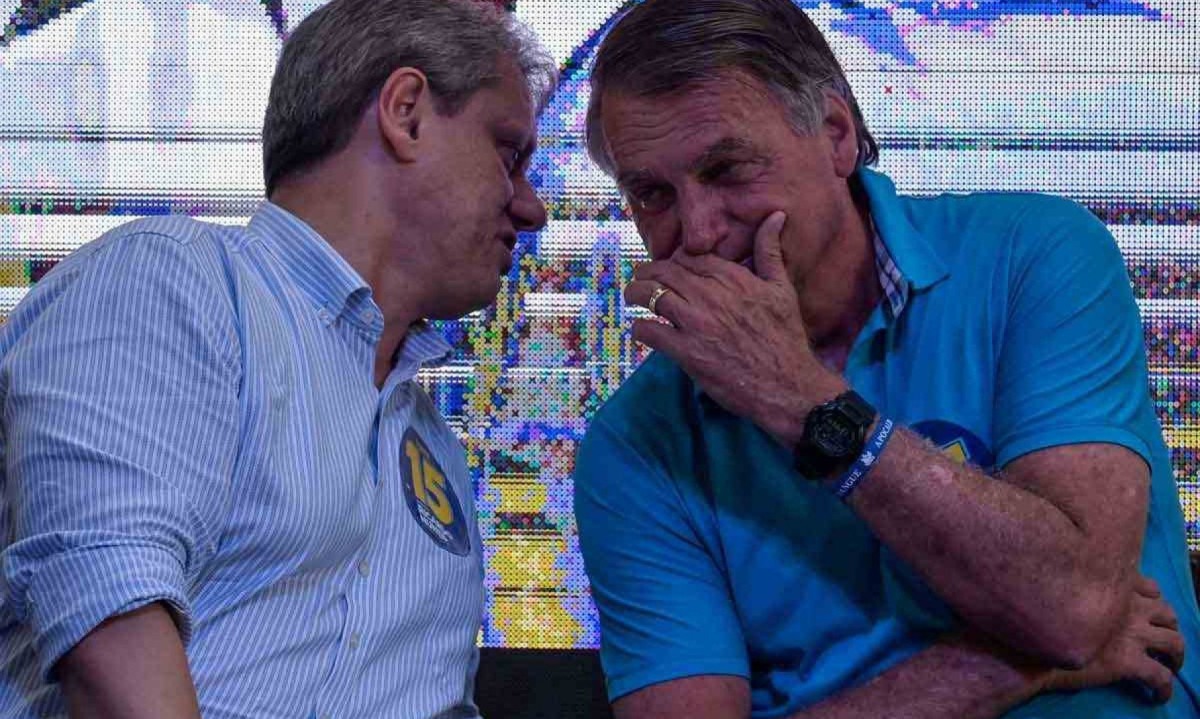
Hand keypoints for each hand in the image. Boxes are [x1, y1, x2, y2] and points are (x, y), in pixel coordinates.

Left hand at [623, 212, 844, 443]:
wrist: (787, 385)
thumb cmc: (785, 338)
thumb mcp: (782, 288)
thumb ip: (770, 251)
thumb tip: (776, 215)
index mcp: (732, 277)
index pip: (687, 257)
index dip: (671, 261)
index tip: (666, 269)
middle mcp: (712, 296)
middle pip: (664, 272)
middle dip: (646, 273)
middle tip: (639, 279)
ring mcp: (697, 324)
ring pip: (651, 295)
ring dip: (635, 293)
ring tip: (632, 297)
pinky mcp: (687, 352)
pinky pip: (649, 331)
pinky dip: (640, 328)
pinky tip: (642, 329)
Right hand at [1043, 576, 1183, 702]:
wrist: (1030, 647)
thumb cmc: (1038, 617)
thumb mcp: (1061, 589)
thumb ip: (1081, 586)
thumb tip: (1079, 587)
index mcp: (1112, 586)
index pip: (1150, 587)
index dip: (1154, 600)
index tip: (1147, 610)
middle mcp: (1128, 606)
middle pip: (1168, 614)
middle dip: (1170, 627)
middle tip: (1162, 640)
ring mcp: (1132, 634)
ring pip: (1175, 643)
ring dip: (1177, 656)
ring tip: (1171, 665)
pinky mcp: (1129, 661)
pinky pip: (1161, 677)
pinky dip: (1165, 688)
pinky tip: (1157, 696)